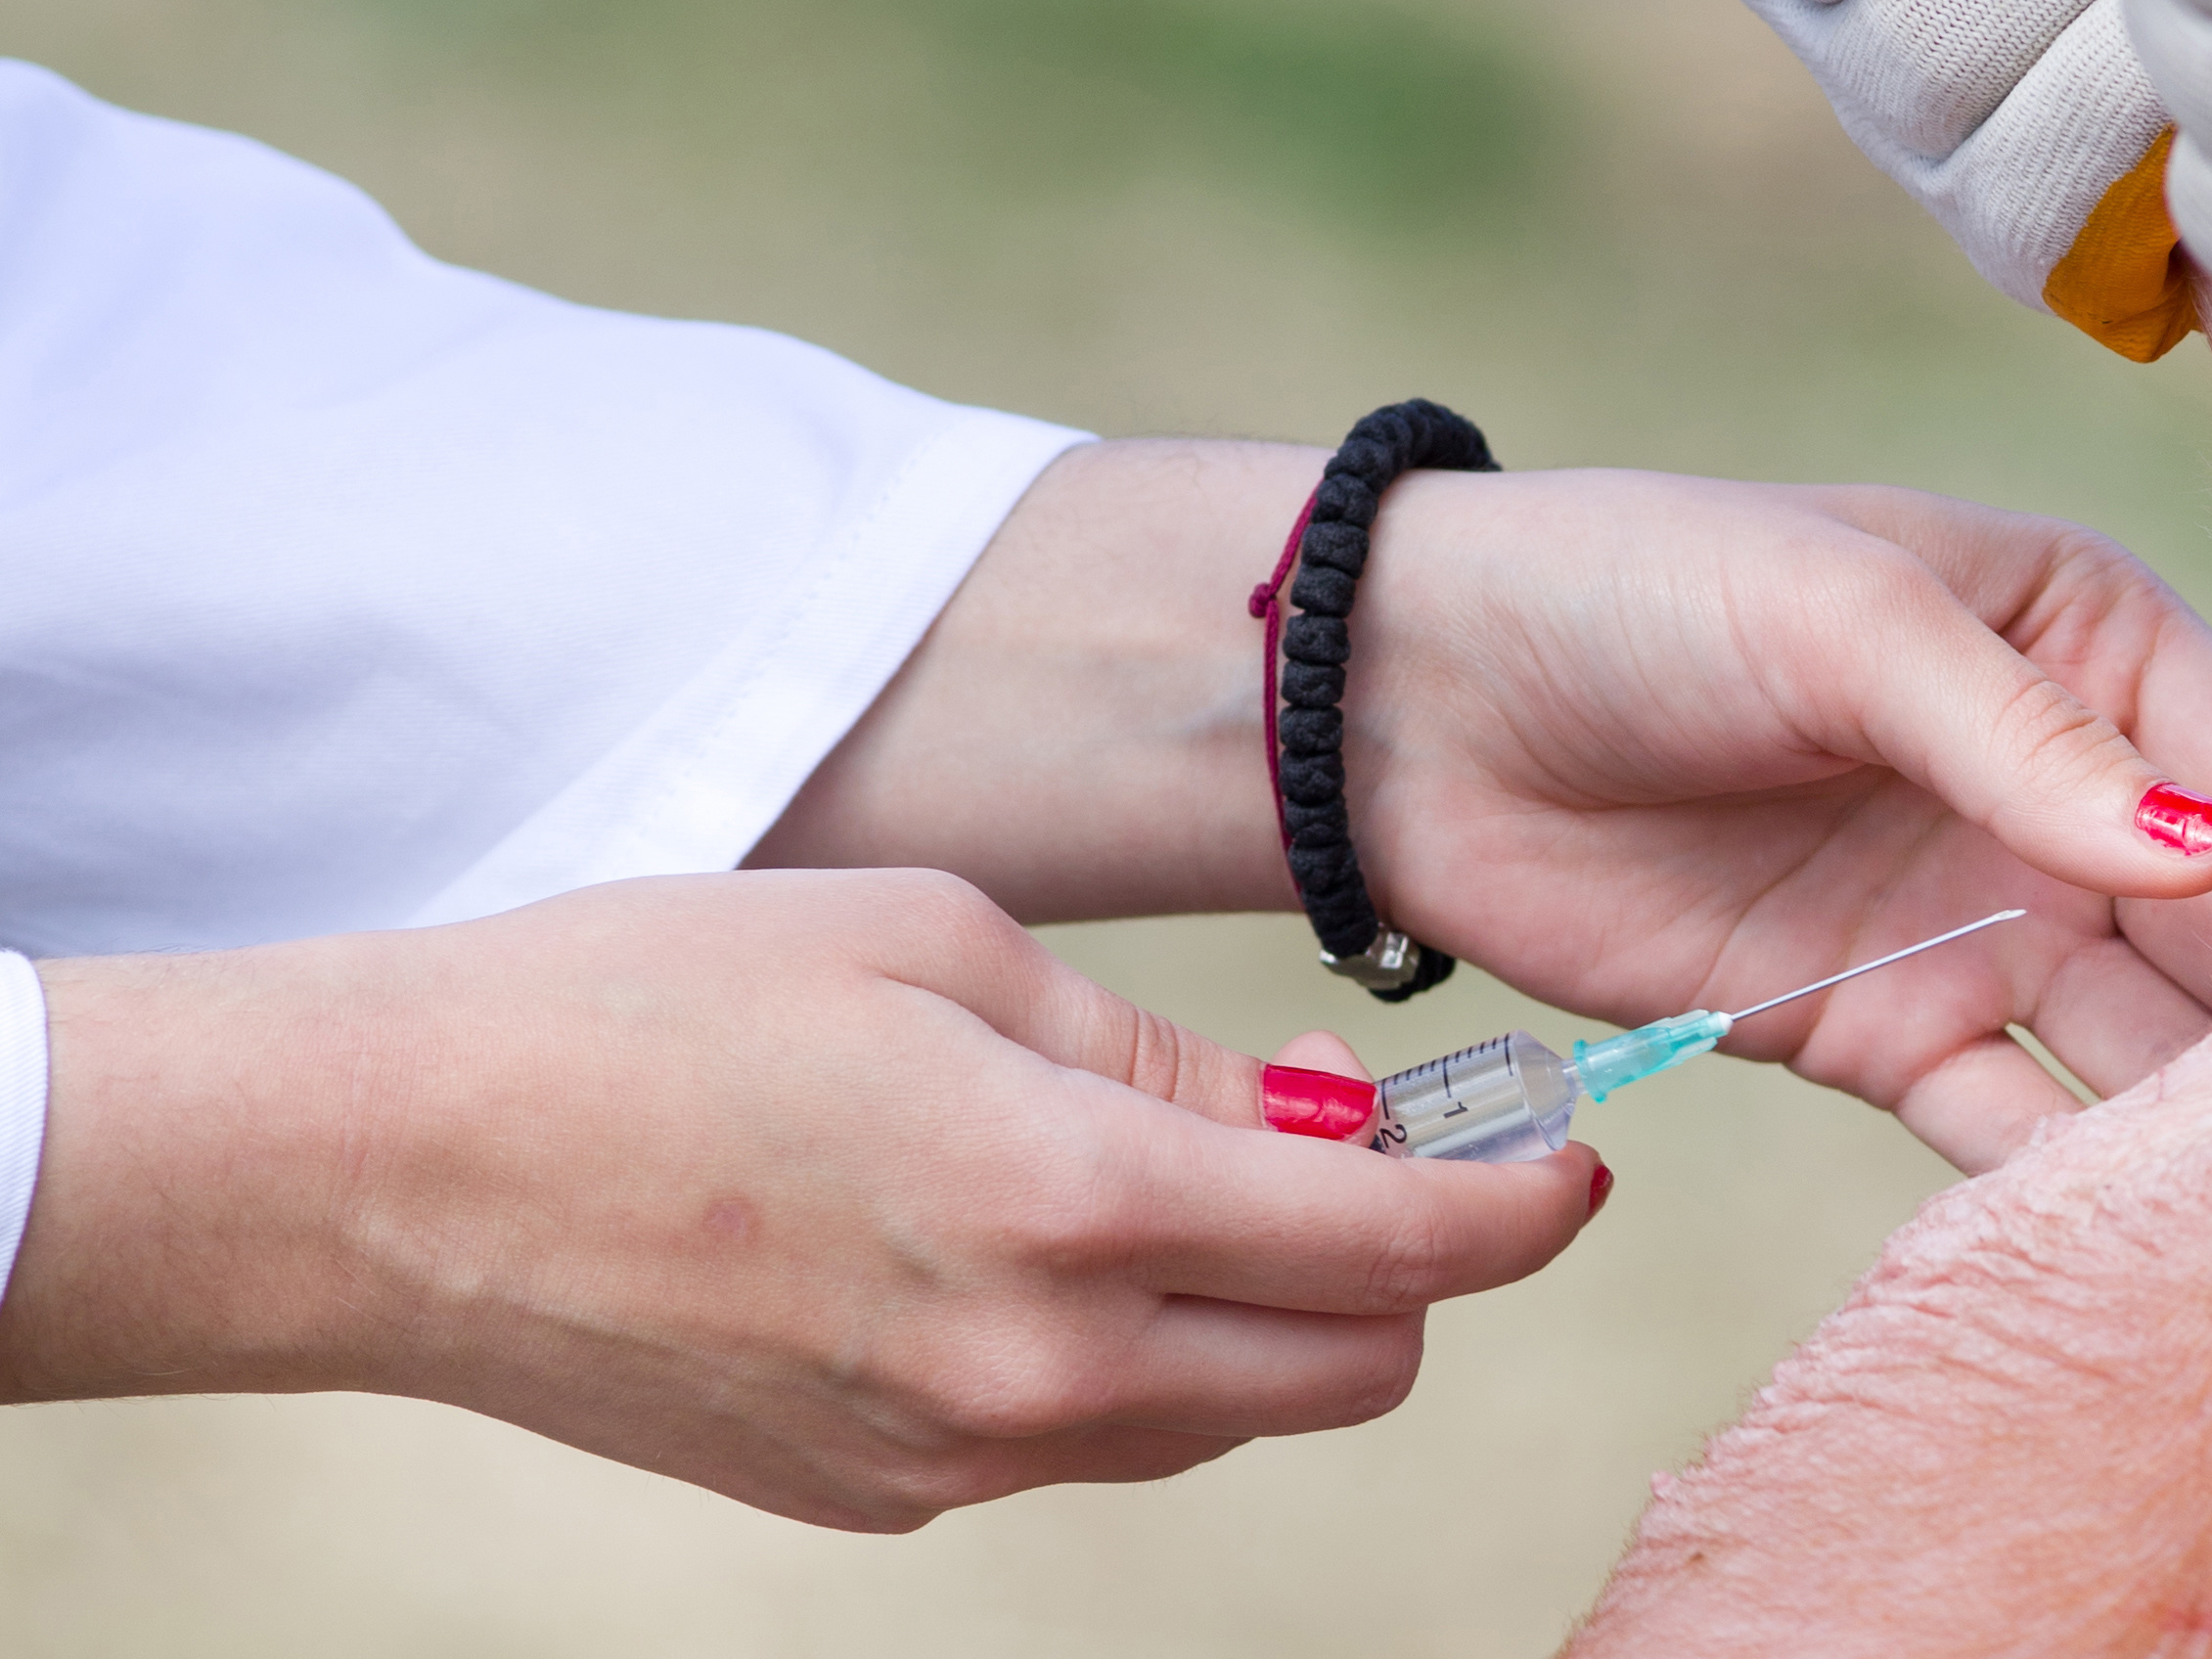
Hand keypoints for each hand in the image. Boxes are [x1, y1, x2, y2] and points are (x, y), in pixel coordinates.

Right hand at [0, 869, 1597, 1526]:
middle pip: (1341, 1374)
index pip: (1389, 1252)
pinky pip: (1085, 1438)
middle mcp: (1034, 1375)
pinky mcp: (879, 1495)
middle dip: (1408, 1266)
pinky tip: (1055, 1225)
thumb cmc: (665, 1002)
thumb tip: (1300, 1124)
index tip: (1576, 1160)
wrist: (407, 1169)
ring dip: (1272, 1308)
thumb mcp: (946, 944)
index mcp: (1066, 1208)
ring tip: (1196, 1156)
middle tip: (1366, 1136)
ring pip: (1221, 1417)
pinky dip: (1136, 1346)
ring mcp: (952, 1461)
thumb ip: (1152, 1052)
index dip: (1516, 1209)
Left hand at [1350, 468, 2211, 1171]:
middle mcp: (2058, 784)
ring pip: (2147, 1039)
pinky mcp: (1879, 1028)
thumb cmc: (1636, 591)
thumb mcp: (1841, 616)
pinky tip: (2146, 1241)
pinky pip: (2009, 1121)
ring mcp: (1977, 915)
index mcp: (2084, 637)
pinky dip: (2072, 1179)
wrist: (1416, 706)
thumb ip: (2026, 739)